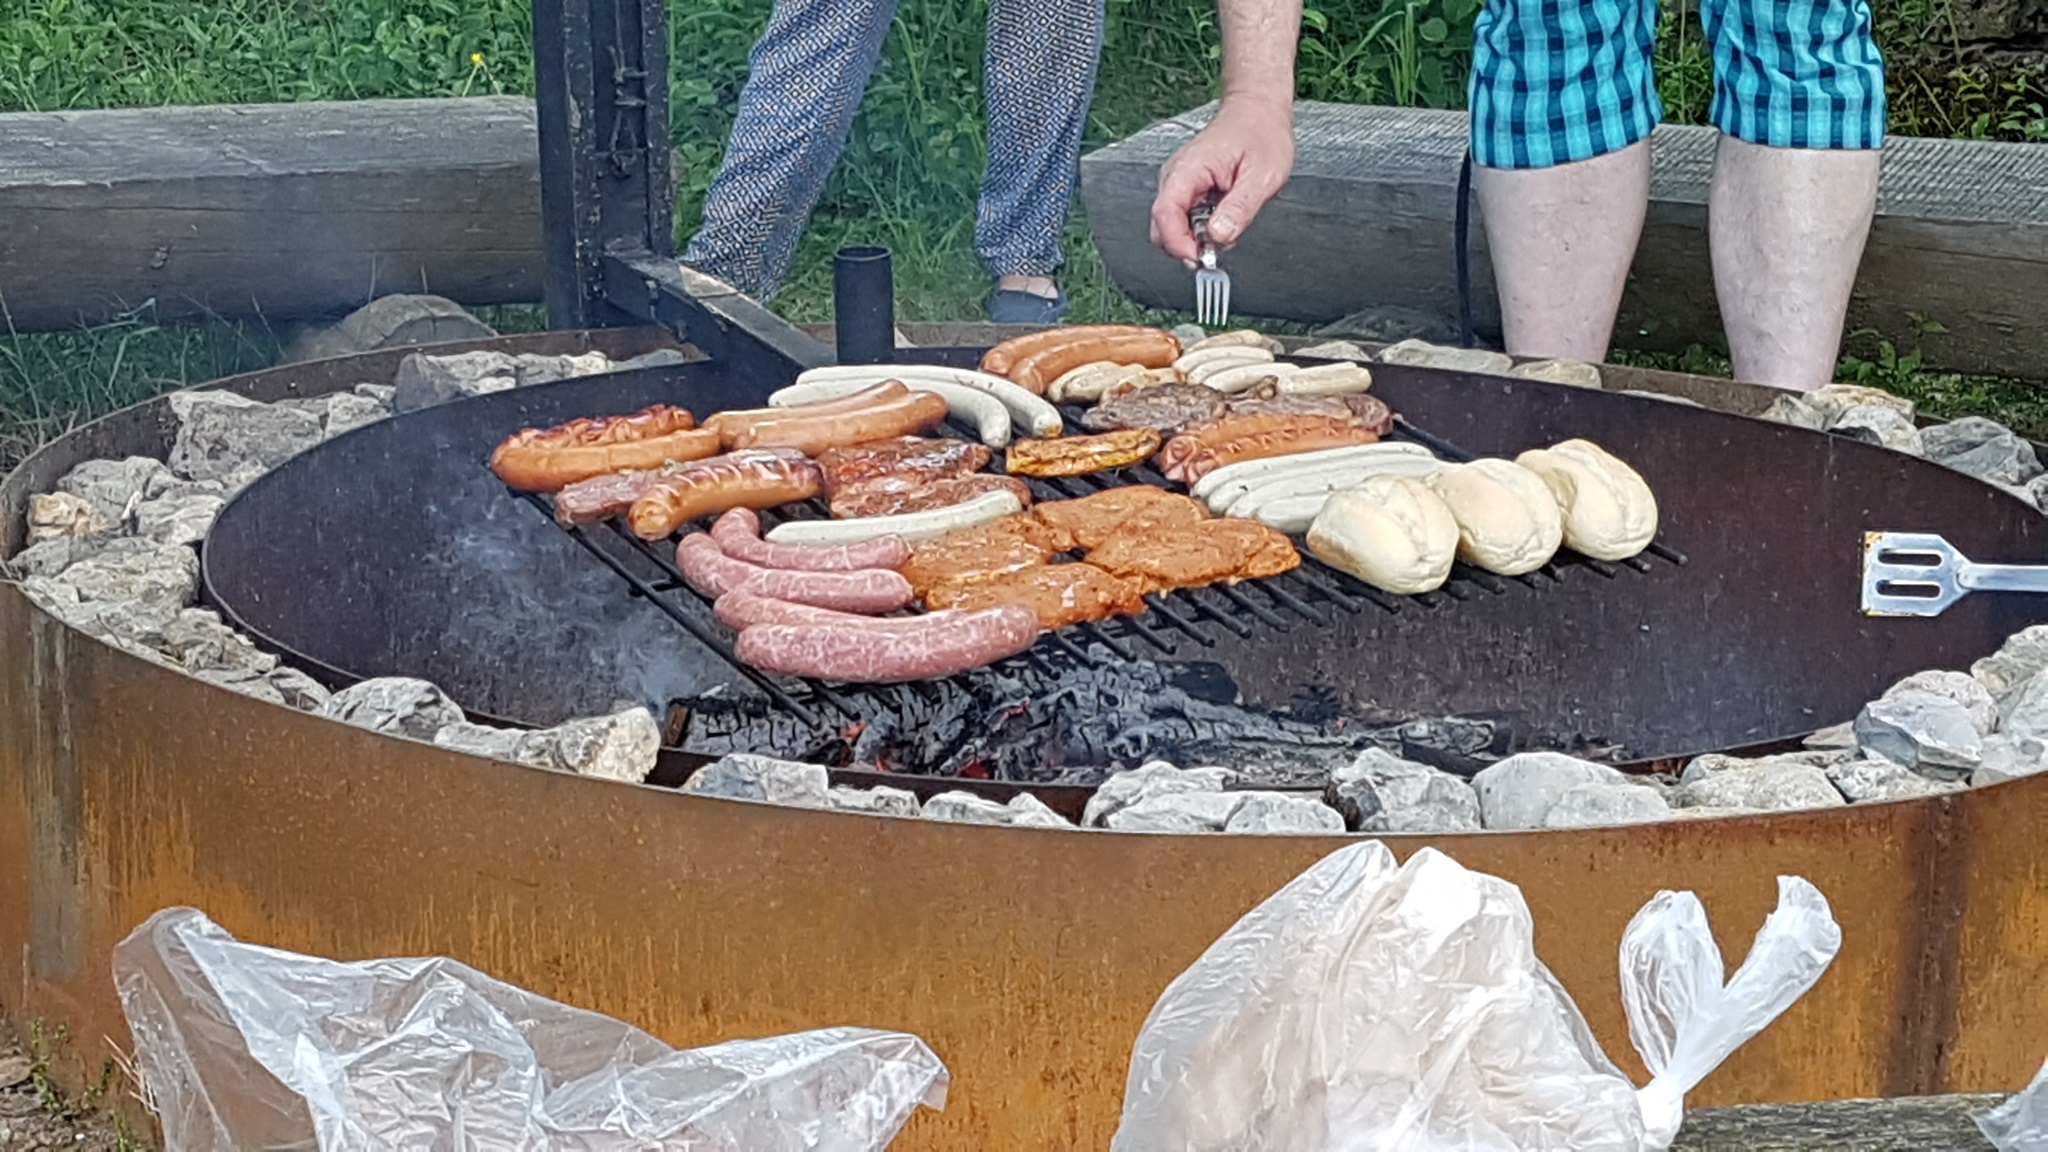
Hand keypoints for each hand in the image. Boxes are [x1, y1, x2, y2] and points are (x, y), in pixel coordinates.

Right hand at [1149, 100, 1296, 264]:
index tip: (1200, 258)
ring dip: (1198, 237)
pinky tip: (1225, 216)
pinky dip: (1203, 228)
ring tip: (1230, 221)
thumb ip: (1239, 209)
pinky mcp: (1187, 190)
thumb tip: (1219, 237)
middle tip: (1220, 246)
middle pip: (1162, 227)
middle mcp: (1177, 177)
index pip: (1165, 214)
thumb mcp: (1262, 175)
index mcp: (1189, 169)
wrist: (1258, 111)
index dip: (1178, 243)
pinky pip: (1186, 219)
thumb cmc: (1261, 134)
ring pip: (1173, 227)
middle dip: (1188, 245)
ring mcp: (1180, 183)